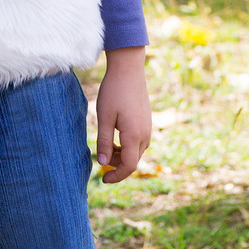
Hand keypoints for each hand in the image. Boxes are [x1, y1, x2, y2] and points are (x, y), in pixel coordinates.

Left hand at [95, 45, 150, 182]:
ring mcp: (148, 127)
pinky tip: (115, 136)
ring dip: (122, 155)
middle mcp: (145, 134)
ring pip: (136, 151)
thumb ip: (104, 142)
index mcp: (135, 136)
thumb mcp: (104, 117)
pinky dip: (127, 145)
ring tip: (106, 146)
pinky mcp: (147, 120)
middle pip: (133, 160)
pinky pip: (139, 141)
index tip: (103, 179)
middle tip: (100, 159)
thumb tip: (103, 164)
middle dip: (117, 165)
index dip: (116, 176)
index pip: (128, 166)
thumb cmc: (114, 91)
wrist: (129, 68)